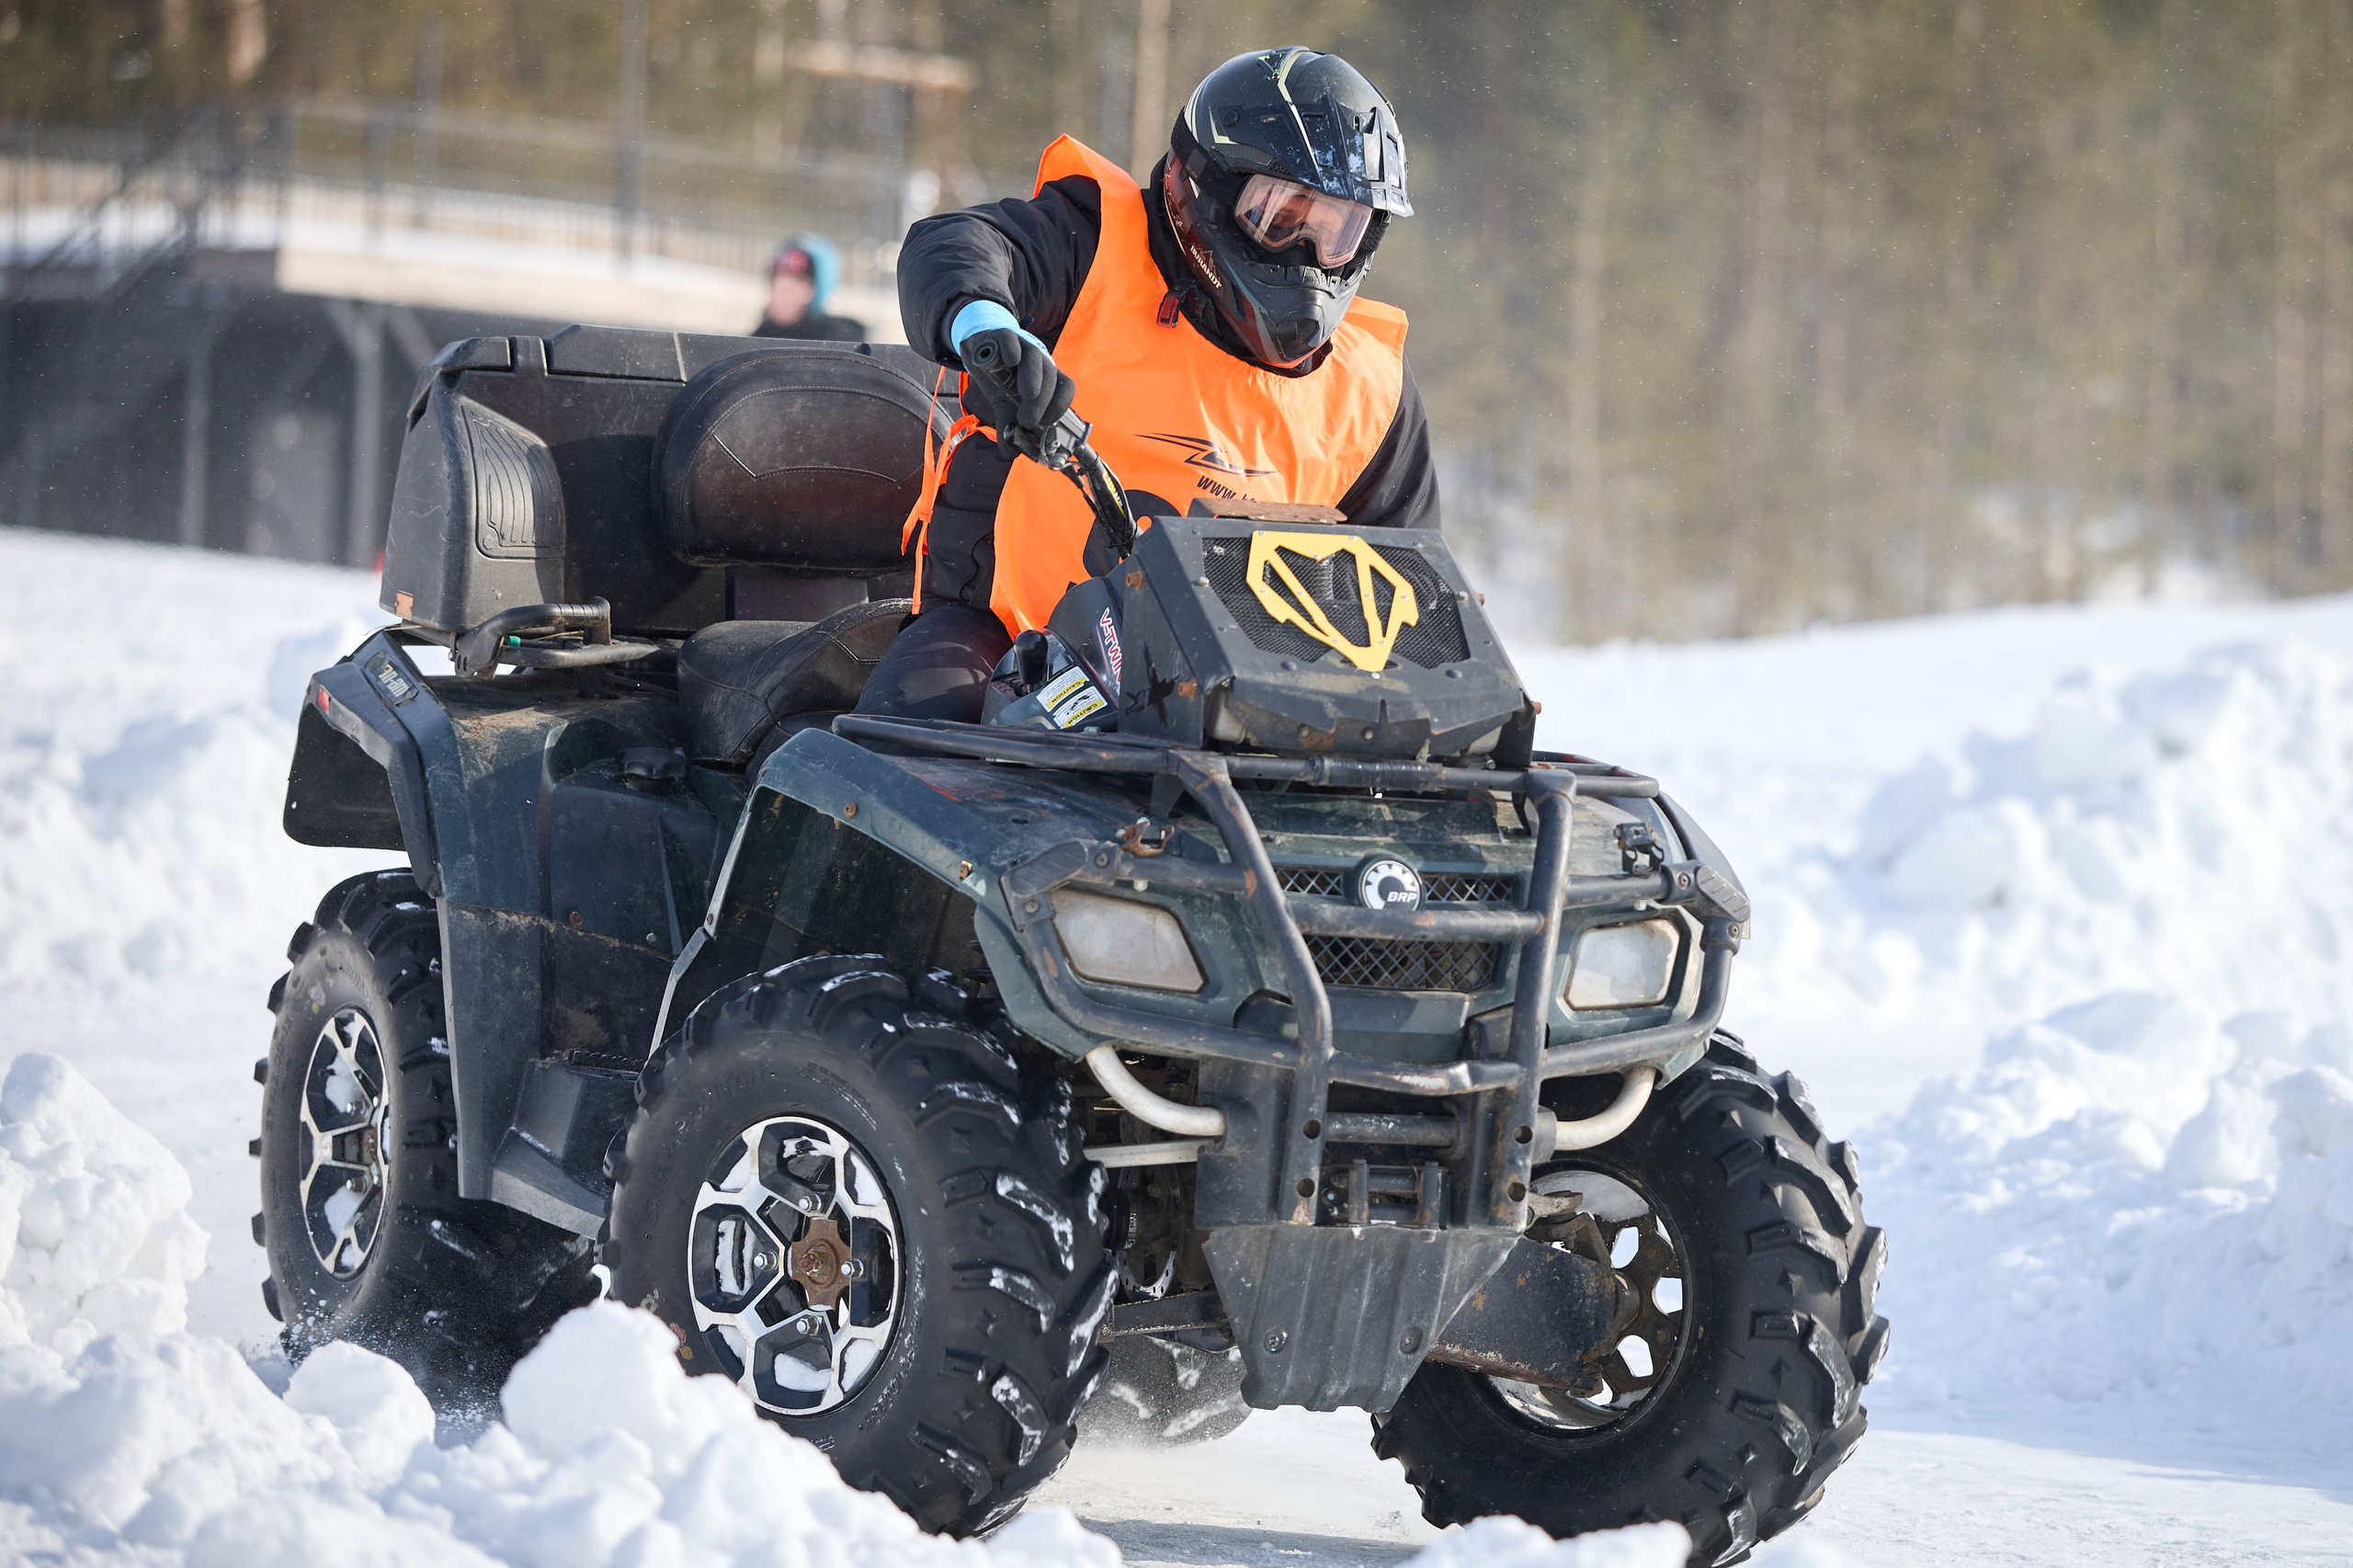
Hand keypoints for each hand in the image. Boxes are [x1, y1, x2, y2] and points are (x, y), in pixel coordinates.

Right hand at [949, 300, 1075, 449]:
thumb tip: (1010, 455)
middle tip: (1027, 420)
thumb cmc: (999, 379)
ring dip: (1032, 380)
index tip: (1047, 424)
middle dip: (1042, 401)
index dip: (1060, 405)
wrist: (979, 350)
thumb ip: (1009, 430)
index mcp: (1046, 378)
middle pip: (1051, 377)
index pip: (1066, 388)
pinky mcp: (1003, 337)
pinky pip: (1011, 341)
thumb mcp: (1004, 407)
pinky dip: (1013, 351)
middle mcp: (1039, 361)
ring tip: (1022, 396)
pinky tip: (1010, 362)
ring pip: (1035, 359)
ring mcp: (1022, 346)